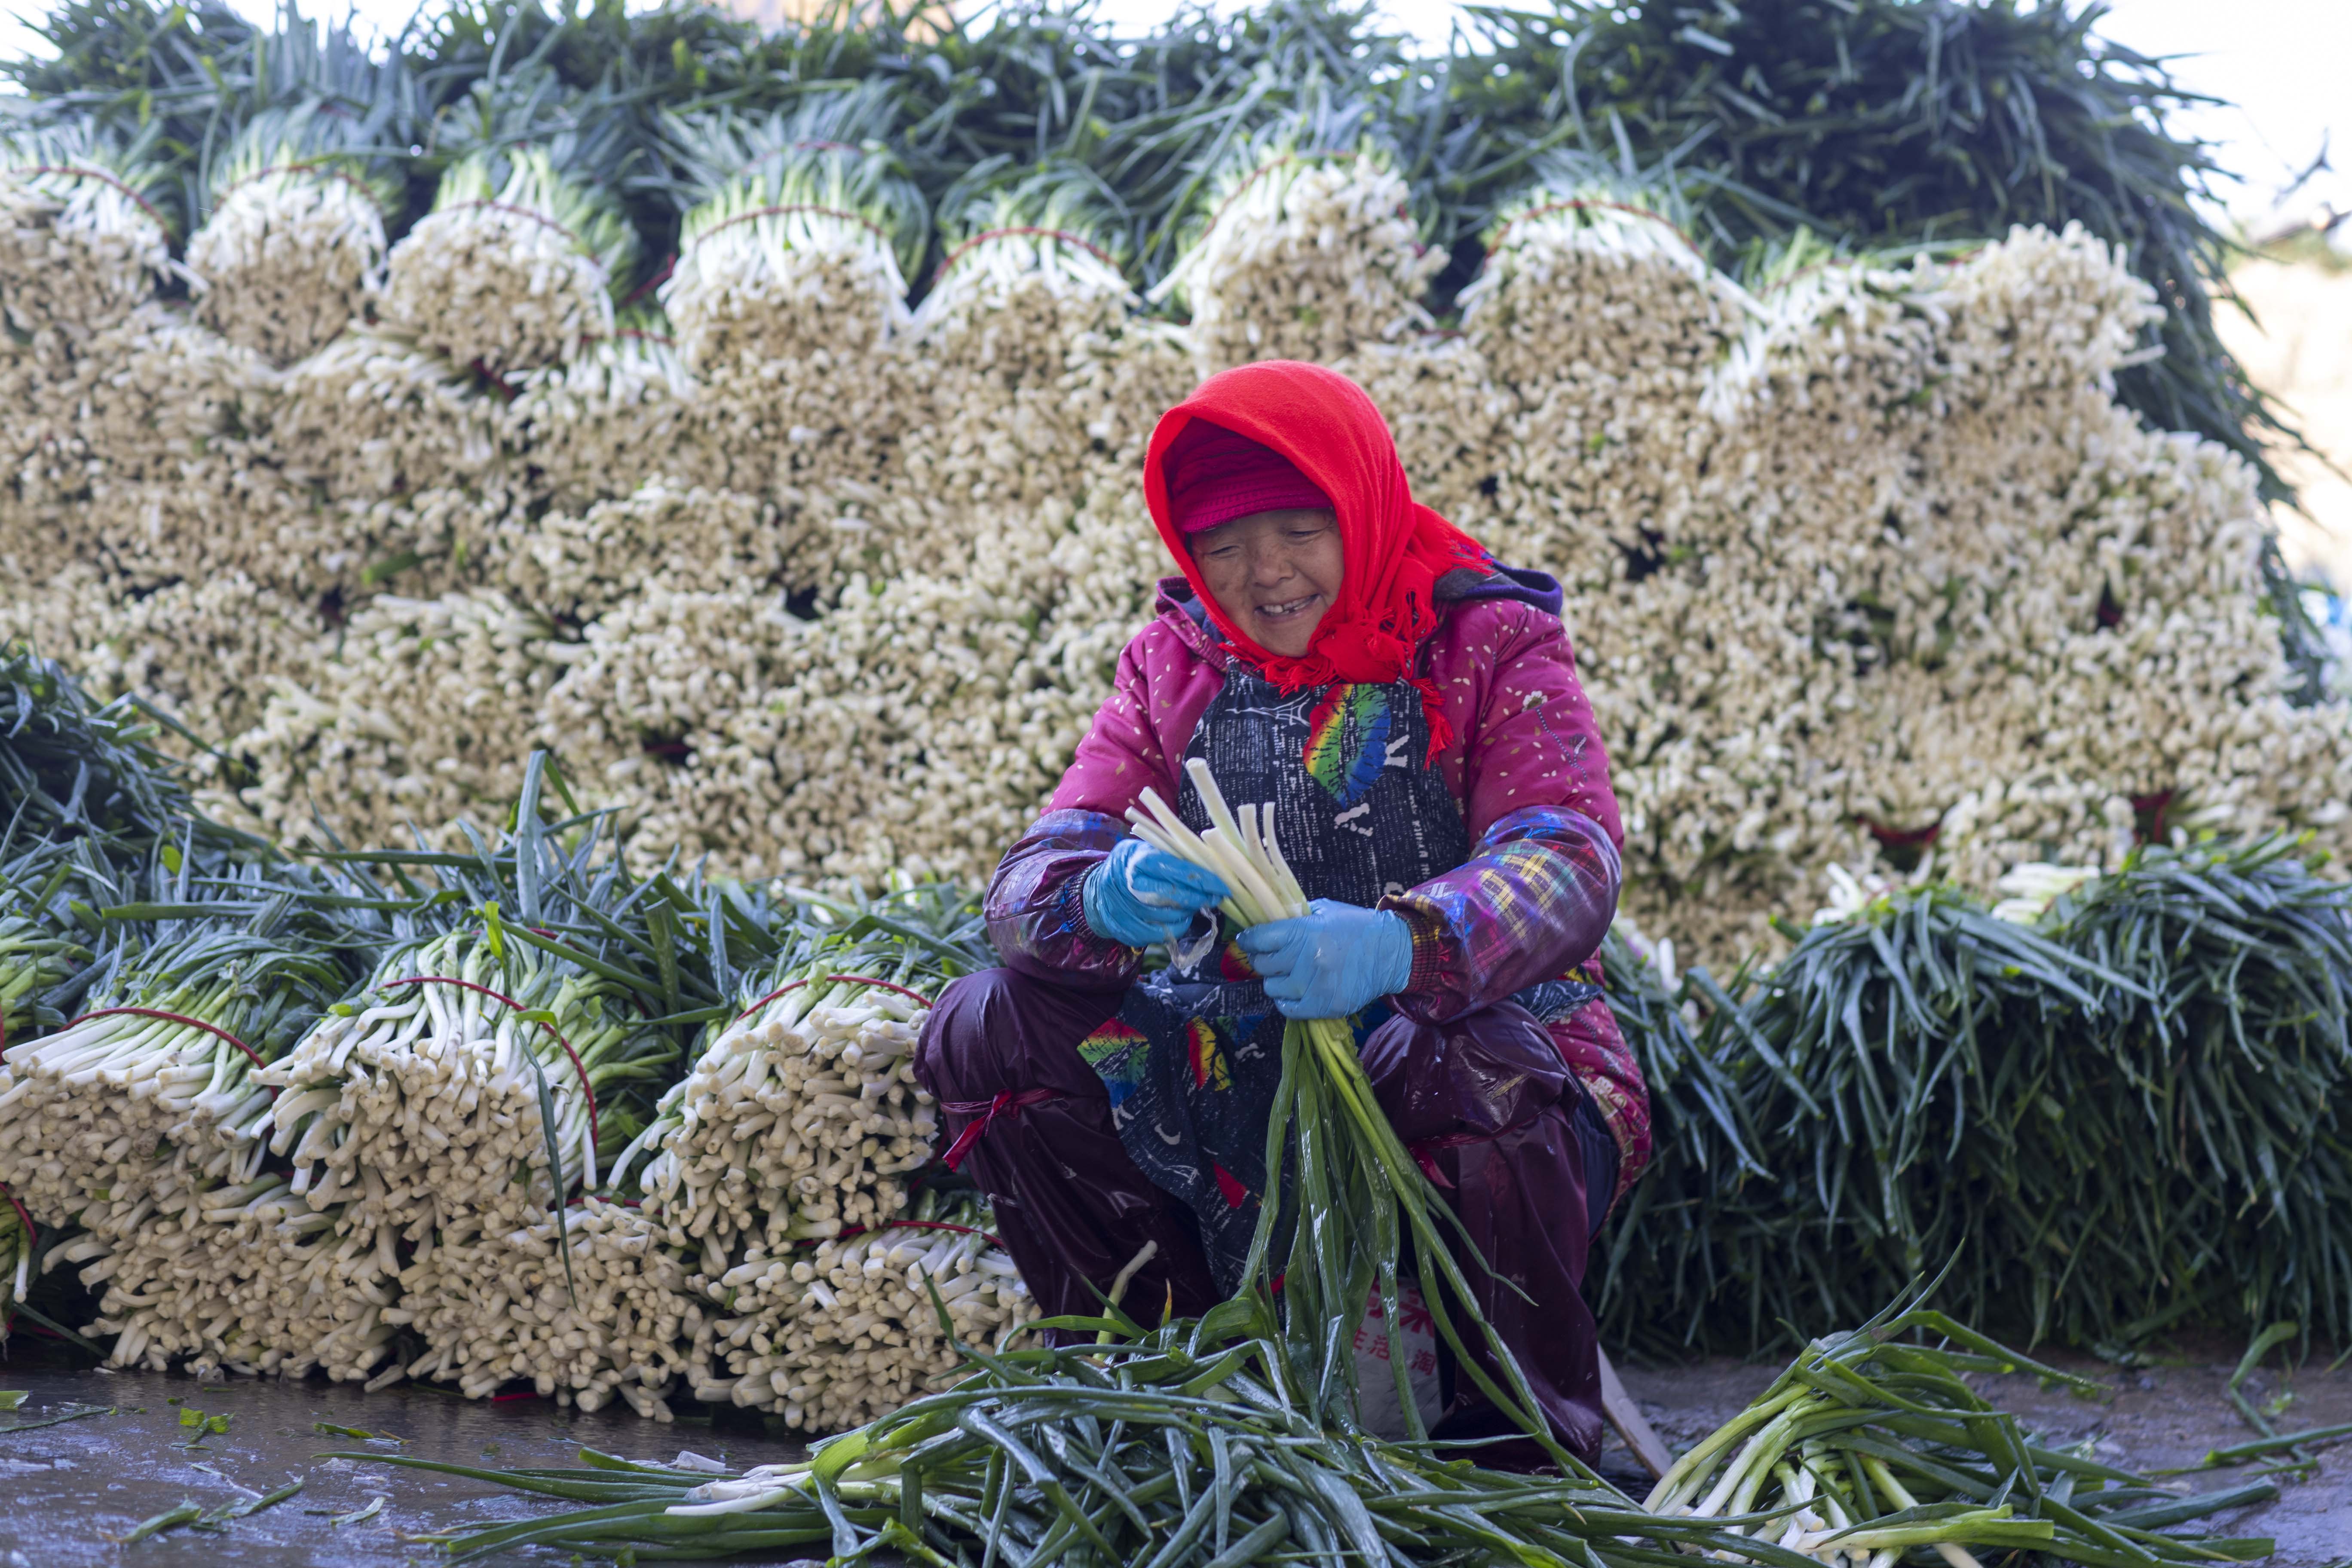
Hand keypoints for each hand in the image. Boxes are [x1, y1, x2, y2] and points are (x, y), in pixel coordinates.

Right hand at [1082, 838, 1231, 946]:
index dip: (1203, 879)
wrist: (1098, 893)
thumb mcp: (1145, 850)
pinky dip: (1177, 926)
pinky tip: (1178, 916)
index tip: (1222, 884)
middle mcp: (1132, 887)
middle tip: (1216, 896)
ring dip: (1189, 911)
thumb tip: (1210, 863)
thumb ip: (1172, 856)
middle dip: (1201, 897)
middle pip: (1176, 896)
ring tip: (1193, 903)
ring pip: (1173, 917)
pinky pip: (1165, 934)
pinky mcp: (1130, 932)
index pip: (1177, 870)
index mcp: (1138, 861)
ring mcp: (1129, 912)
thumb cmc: (1129, 866)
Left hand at [1236, 899, 1413, 1018]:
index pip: (1259, 938)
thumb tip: (1266, 922)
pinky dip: (1287, 1000)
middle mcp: (1306, 959)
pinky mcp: (1323, 1006)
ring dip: (1276, 981)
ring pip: (1272, 988)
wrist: (1391, 953)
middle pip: (1262, 965)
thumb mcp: (1325, 911)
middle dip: (1264, 960)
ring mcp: (1314, 985)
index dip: (1248, 940)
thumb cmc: (1357, 927)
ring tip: (1289, 974)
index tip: (1247, 941)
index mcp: (1304, 931)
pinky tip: (1296, 990)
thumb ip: (1295, 916)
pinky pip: (1287, 1008)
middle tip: (1273, 957)